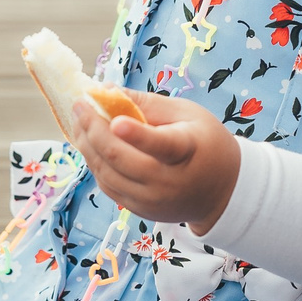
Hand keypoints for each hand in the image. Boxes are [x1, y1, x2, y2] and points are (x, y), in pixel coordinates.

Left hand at [73, 92, 240, 233]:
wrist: (222, 192)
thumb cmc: (205, 143)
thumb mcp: (187, 114)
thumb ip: (147, 103)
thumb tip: (107, 90)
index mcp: (186, 151)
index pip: (160, 144)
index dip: (136, 134)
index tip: (115, 120)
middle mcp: (167, 181)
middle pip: (120, 157)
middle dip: (92, 129)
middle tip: (79, 105)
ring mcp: (151, 200)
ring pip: (106, 173)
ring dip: (86, 145)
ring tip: (79, 121)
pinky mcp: (139, 210)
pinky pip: (107, 185)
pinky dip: (95, 162)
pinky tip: (89, 143)